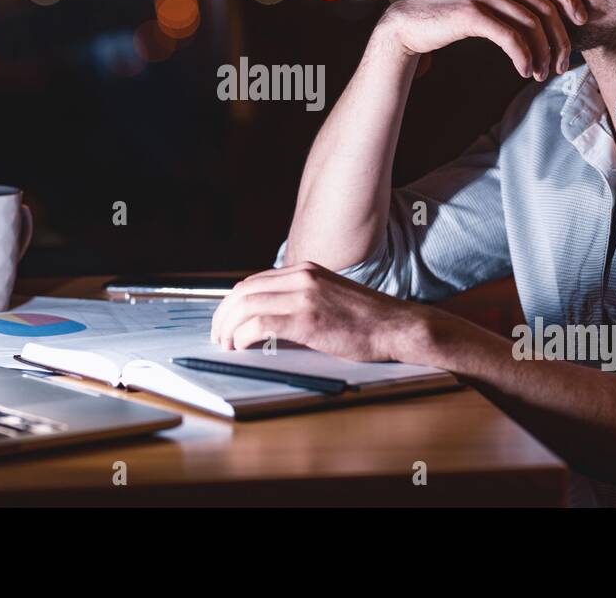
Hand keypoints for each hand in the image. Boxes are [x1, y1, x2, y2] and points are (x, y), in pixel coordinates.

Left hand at [209, 262, 430, 360]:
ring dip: (228, 327)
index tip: (225, 320)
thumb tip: (270, 318)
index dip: (232, 303)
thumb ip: (302, 299)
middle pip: (242, 291)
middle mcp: (301, 277)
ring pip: (246, 305)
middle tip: (218, 335)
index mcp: (305, 270)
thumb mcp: (330, 297)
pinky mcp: (307, 318)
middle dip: (222, 315)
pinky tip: (241, 347)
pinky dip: (243, 336)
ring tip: (226, 345)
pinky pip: (260, 323)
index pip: (253, 282)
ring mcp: (304, 296)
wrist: (397, 327)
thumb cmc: (368, 320)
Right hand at [375, 0, 586, 80]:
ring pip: (532, 25)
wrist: (407, 23)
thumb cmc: (447, 18)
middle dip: (559, 40)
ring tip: (541, 74)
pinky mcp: (472, 15)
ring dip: (542, 55)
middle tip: (562, 64)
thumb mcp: (482, 1)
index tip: (581, 22)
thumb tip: (543, 21)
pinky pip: (511, 37)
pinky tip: (524, 71)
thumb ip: (509, 2)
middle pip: (546, 7)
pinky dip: (523, 57)